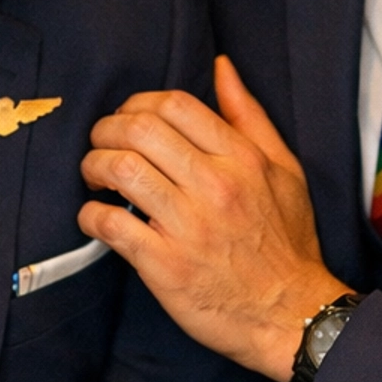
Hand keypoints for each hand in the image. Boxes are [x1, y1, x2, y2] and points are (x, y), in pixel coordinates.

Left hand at [79, 54, 348, 381]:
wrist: (290, 314)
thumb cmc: (286, 242)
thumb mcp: (284, 171)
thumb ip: (250, 117)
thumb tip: (222, 67)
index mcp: (242, 159)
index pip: (176, 104)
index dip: (139, 103)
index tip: (129, 118)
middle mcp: (215, 186)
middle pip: (140, 130)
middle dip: (106, 129)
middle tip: (100, 143)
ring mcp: (188, 226)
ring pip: (120, 170)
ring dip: (93, 166)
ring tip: (93, 177)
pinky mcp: (165, 266)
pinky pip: (111, 225)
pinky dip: (91, 215)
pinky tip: (94, 217)